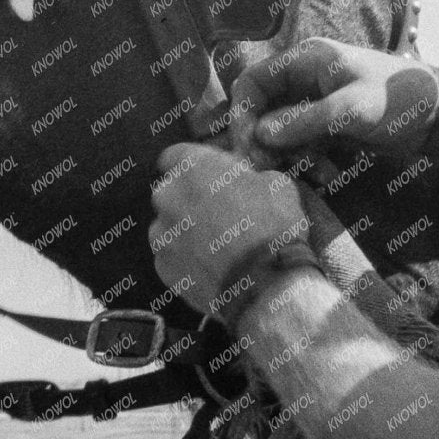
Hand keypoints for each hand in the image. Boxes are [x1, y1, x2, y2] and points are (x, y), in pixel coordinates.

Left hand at [151, 142, 313, 322]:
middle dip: (189, 198)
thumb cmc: (274, 225)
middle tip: (220, 212)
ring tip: (217, 245)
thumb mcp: (276, 184)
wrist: (265, 282)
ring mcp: (161, 233)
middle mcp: (168, 195)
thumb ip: (248, 177)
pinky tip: (212, 266)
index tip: (212, 177)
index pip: (175, 156)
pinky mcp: (162, 267)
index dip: (195, 166)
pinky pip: (172, 256)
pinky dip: (187, 259)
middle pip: (171, 191)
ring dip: (186, 230)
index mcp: (192, 166)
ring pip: (169, 226)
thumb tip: (247, 183)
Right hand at [231, 39, 438, 160]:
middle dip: (263, 142)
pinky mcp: (328, 127)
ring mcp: (316, 104)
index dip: (242, 114)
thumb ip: (304, 121)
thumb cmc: (400, 100)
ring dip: (289, 157)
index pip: (253, 83)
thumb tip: (259, 135)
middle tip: (269, 171)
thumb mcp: (351, 109)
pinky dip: (310, 162)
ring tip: (312, 174)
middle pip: (261, 110)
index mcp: (306, 60)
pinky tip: (330, 175)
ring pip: (280, 132)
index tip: (248, 148)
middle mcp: (304, 80)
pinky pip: (303, 146)